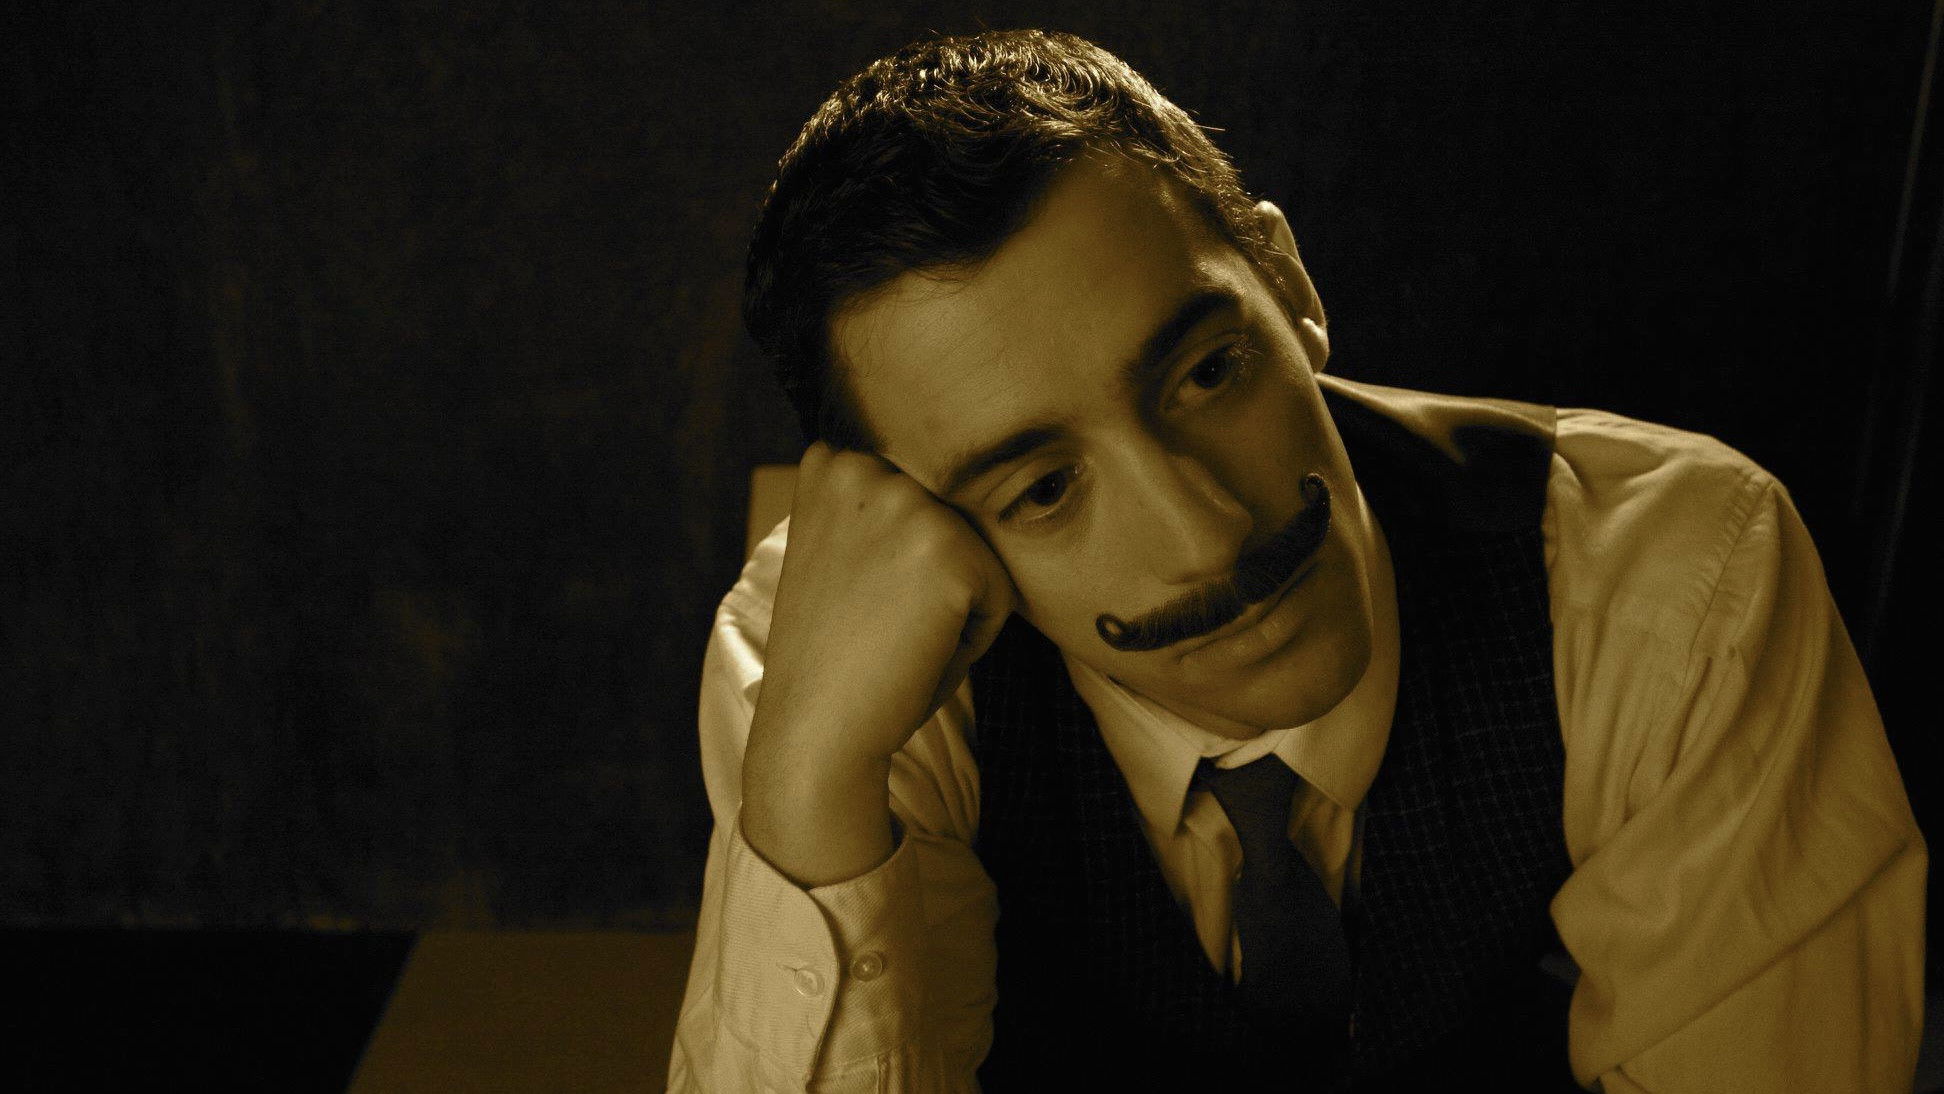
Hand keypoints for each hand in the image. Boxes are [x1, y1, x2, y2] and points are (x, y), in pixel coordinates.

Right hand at [751, 442, 1017, 772]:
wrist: (815, 727)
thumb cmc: (834, 655)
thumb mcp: (836, 552)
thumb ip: (874, 508)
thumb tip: (959, 476)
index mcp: (830, 461)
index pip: (920, 498)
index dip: (898, 564)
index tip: (855, 599)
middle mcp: (862, 465)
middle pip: (952, 521)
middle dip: (931, 582)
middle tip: (875, 625)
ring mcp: (905, 502)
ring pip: (978, 555)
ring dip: (952, 607)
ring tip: (895, 637)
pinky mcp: (947, 547)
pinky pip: (999, 594)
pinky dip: (972, 638)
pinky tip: (915, 651)